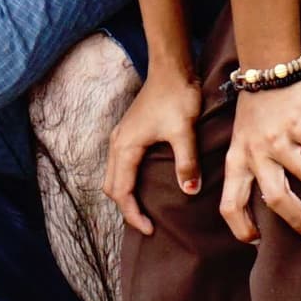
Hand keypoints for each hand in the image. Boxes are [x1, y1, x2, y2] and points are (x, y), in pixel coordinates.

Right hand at [100, 64, 205, 236]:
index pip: (121, 191)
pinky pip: (119, 166)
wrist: (171, 70)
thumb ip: (186, 163)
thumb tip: (189, 192)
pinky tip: (145, 186)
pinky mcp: (128, 133)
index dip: (132, 213)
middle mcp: (117, 144)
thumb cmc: (176, 98)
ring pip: (113, 176)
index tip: (150, 230)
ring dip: (125, 195)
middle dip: (126, 208)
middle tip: (148, 225)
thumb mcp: (184, 132)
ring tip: (145, 210)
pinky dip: (126, 182)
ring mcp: (120, 138)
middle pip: (111, 186)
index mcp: (126, 147)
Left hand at [218, 75, 300, 245]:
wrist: (266, 68)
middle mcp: (255, 152)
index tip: (256, 242)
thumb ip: (253, 167)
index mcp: (237, 160)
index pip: (229, 202)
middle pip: (276, 198)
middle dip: (298, 219)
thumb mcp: (243, 141)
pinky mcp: (298, 123)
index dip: (240, 226)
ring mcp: (277, 138)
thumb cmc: (257, 110)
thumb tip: (269, 201)